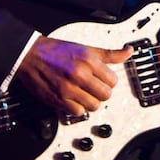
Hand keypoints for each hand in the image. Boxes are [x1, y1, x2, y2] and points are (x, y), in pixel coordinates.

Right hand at [16, 36, 132, 115]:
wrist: (30, 55)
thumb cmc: (56, 51)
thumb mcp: (85, 48)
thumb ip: (109, 54)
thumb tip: (128, 52)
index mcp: (88, 60)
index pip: (113, 80)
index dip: (109, 81)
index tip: (103, 80)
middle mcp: (79, 74)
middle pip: (105, 95)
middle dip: (102, 92)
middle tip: (94, 88)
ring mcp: (68, 89)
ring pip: (93, 106)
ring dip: (90, 101)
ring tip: (84, 93)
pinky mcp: (58, 100)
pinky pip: (78, 112)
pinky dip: (77, 108)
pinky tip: (73, 98)